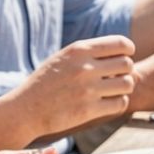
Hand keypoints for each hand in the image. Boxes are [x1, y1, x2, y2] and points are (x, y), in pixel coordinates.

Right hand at [18, 35, 135, 136]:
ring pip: (127, 84)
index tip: (124, 57)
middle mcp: (84, 67)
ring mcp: (87, 89)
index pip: (121, 44)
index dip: (128, 51)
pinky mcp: (88, 110)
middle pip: (127, 64)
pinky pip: (120, 103)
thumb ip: (90, 52)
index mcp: (78, 50)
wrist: (26, 109)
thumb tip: (124, 52)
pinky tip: (108, 103)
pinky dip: (118, 103)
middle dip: (125, 71)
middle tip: (116, 77)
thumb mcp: (64, 58)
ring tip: (113, 90)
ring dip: (124, 88)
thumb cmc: (47, 82)